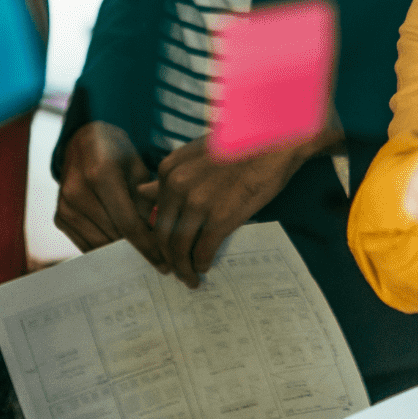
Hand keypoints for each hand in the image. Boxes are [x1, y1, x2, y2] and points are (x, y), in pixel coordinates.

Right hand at [55, 121, 162, 265]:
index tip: (164, 262)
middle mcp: (78, 191)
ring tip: (142, 259)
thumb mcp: (137, 167)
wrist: (82, 141)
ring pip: (98, 244)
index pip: (128, 222)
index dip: (147, 246)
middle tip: (159, 263)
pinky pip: (85, 244)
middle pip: (113, 236)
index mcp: (101, 174)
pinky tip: (121, 251)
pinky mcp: (59, 217)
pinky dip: (104, 249)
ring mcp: (65, 206)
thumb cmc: (116, 153)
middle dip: (137, 251)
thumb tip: (160, 235)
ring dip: (121, 254)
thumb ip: (147, 200)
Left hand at [139, 131, 328, 286]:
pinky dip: (201, 263)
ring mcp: (198, 202)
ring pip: (180, 247)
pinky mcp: (220, 217)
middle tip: (176, 270)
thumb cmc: (239, 145)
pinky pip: (203, 250)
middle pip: (163, 234)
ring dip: (183, 267)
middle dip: (169, 258)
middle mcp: (177, 186)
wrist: (274, 141)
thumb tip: (142, 192)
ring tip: (190, 277)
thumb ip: (170, 177)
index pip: (156, 213)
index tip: (167, 248)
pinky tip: (205, 266)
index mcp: (169, 170)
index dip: (161, 236)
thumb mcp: (196, 155)